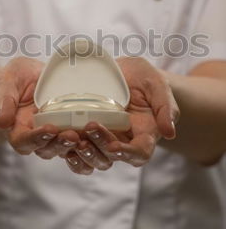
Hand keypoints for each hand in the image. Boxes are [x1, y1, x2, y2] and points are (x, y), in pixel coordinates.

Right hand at [0, 57, 81, 155]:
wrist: (27, 74)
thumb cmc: (13, 79)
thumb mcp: (6, 83)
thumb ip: (4, 101)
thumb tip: (1, 122)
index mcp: (17, 129)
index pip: (24, 141)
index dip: (36, 138)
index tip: (48, 128)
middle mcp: (35, 136)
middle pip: (46, 149)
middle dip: (59, 144)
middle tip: (71, 135)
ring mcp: (53, 134)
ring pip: (63, 148)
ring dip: (74, 145)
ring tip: (84, 136)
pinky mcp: (67, 128)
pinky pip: (77, 140)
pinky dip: (86, 140)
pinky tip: (97, 133)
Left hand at [63, 57, 179, 172]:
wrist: (120, 71)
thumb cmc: (143, 78)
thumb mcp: (156, 84)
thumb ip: (166, 106)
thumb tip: (169, 133)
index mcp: (144, 134)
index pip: (139, 153)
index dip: (127, 153)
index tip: (114, 146)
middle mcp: (123, 141)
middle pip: (112, 156)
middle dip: (100, 146)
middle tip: (88, 128)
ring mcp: (103, 138)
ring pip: (93, 157)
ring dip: (82, 152)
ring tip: (71, 136)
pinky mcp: (85, 133)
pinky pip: (76, 149)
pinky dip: (68, 149)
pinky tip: (59, 139)